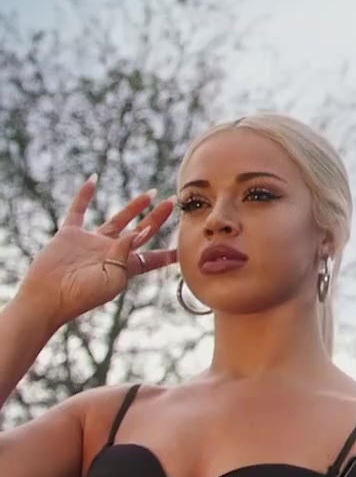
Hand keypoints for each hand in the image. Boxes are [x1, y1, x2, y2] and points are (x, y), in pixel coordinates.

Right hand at [15, 177, 176, 327]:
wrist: (48, 297)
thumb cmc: (83, 295)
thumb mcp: (112, 277)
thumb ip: (126, 253)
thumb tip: (141, 231)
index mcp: (125, 266)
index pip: (153, 258)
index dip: (169, 253)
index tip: (186, 246)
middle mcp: (111, 252)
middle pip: (141, 231)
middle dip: (157, 218)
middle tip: (173, 202)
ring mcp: (91, 242)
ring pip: (118, 219)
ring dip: (134, 207)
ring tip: (151, 194)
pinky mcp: (70, 234)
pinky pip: (78, 210)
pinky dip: (84, 194)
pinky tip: (93, 179)